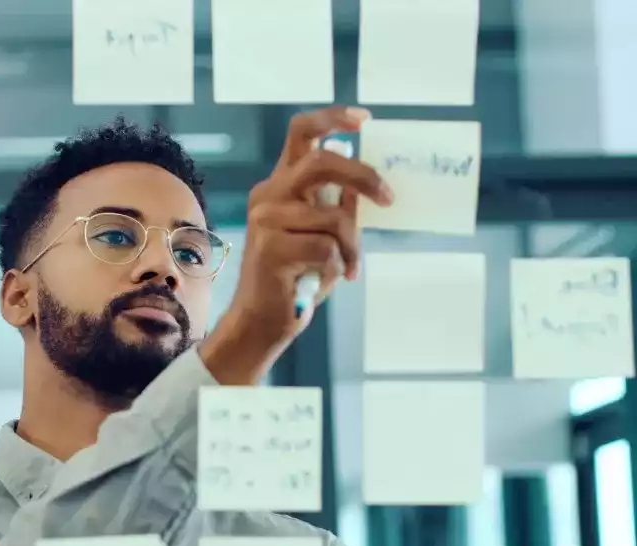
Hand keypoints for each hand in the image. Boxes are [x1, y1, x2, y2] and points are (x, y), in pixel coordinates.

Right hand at [201, 106, 392, 383]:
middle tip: (388, 199)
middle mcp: (269, 195)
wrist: (264, 319)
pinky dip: (337, 266)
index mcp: (281, 184)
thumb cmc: (298, 275)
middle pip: (321, 160)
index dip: (333, 118)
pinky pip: (326, 248)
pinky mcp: (270, 248)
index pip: (301, 133)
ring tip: (347, 266)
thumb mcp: (324, 233)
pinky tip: (324, 279)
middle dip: (363, 177)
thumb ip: (338, 204)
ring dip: (351, 246)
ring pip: (333, 216)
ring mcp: (266, 220)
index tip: (364, 119)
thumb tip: (366, 182)